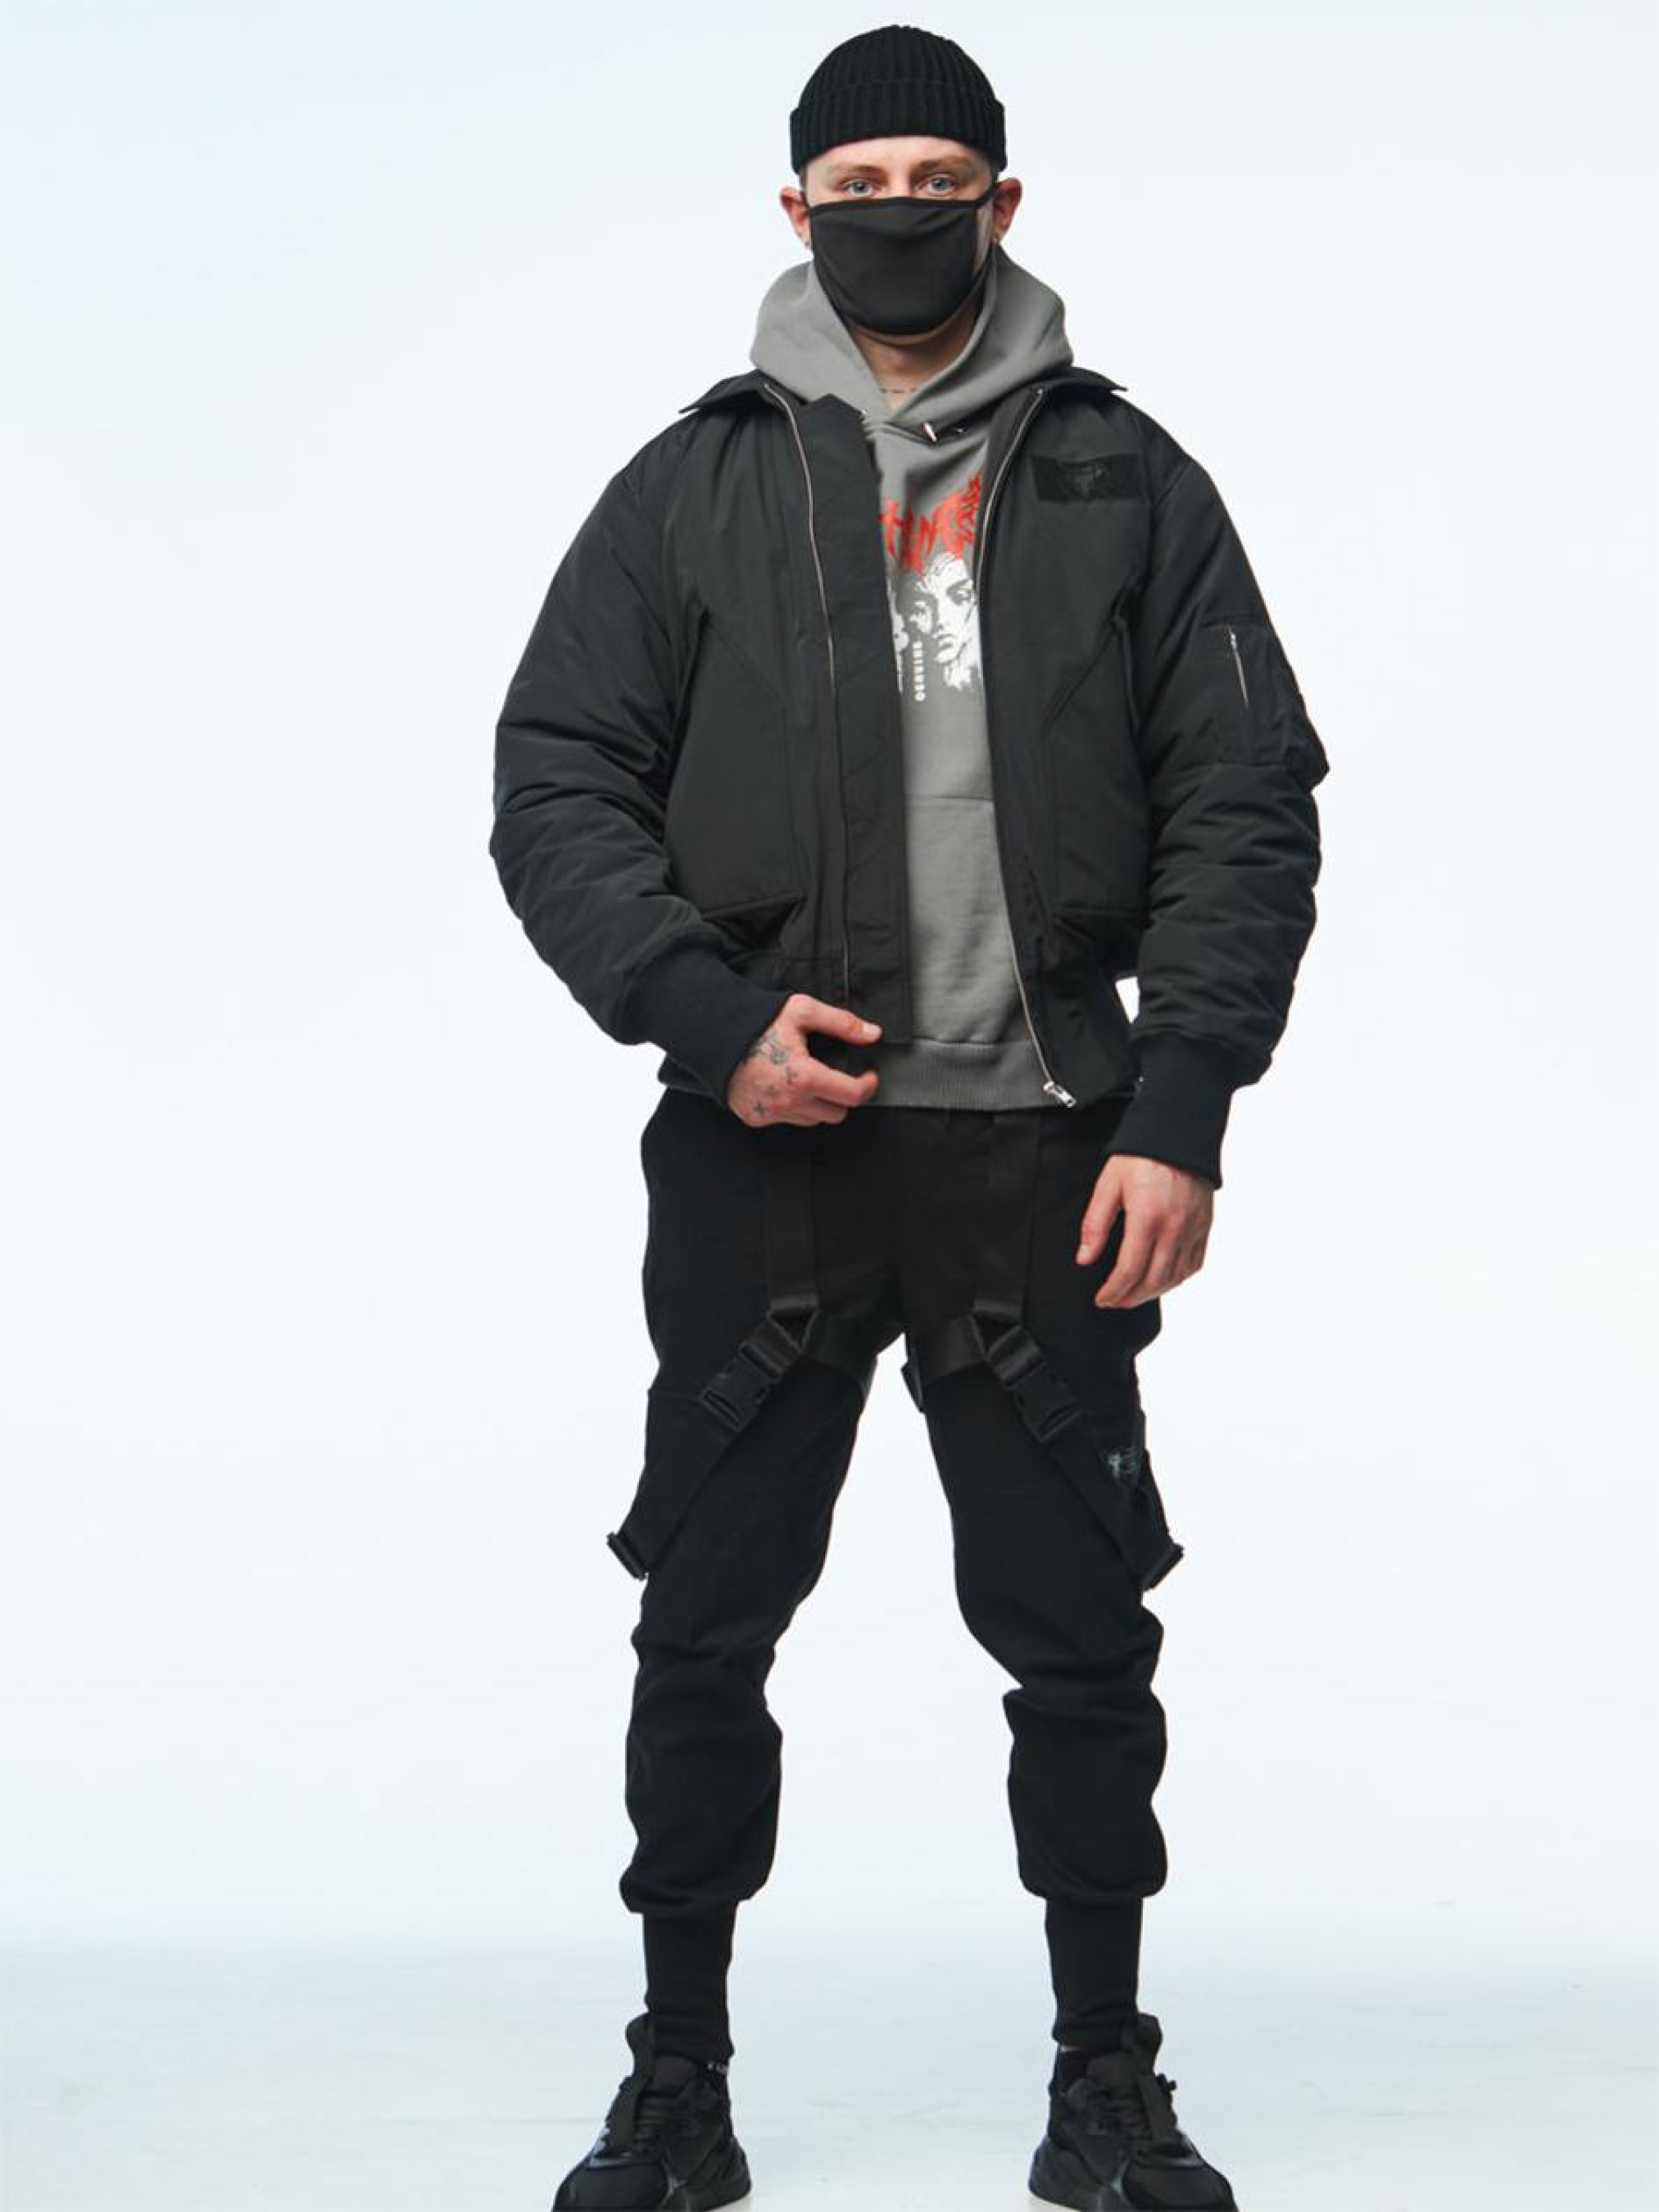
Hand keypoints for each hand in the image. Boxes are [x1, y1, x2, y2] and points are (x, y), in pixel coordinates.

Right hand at [726, 994, 882, 1126]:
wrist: (713, 1035)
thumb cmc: (756, 1022)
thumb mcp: (802, 1011)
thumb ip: (842, 1023)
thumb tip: (872, 1034)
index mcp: (804, 1077)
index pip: (852, 1095)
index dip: (868, 1086)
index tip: (868, 1076)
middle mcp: (788, 1102)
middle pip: (836, 1114)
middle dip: (842, 1096)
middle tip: (838, 1077)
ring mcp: (771, 1113)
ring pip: (812, 1120)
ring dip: (817, 1104)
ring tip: (809, 1079)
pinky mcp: (756, 1118)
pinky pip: (786, 1120)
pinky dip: (792, 1107)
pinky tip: (785, 1085)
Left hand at [1077, 1152, 1213, 1307]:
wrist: (1178, 1133)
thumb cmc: (1140, 1156)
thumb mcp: (1108, 1185)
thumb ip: (1095, 1224)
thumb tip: (1085, 1258)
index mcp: (1147, 1218)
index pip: (1129, 1270)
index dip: (1114, 1291)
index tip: (1102, 1299)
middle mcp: (1174, 1228)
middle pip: (1154, 1280)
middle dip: (1131, 1298)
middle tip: (1114, 1302)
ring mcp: (1193, 1229)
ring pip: (1176, 1277)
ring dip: (1153, 1292)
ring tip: (1134, 1295)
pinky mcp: (1205, 1226)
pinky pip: (1194, 1263)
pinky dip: (1177, 1279)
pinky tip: (1162, 1280)